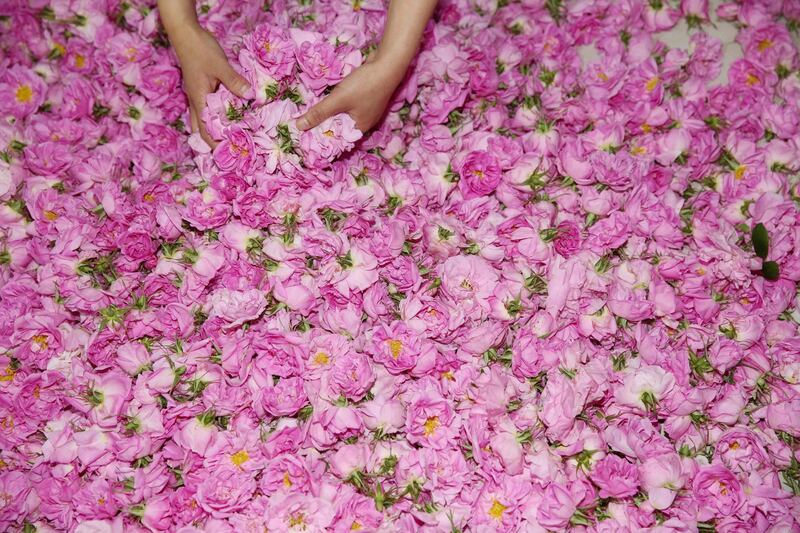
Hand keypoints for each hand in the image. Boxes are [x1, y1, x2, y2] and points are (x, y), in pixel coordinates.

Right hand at [171, 27, 252, 145]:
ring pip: (203, 119)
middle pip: (202, 129)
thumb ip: (234, 81)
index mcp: (198, 100)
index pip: (205, 130)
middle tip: (231, 151)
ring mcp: (198, 95)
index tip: (229, 154)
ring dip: (213, 130)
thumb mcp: (219, 65)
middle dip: (214, 142)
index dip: (215, 145)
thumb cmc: (200, 49)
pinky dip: (217, 116)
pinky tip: (230, 117)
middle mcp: (196, 101)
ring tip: (230, 139)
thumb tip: (251, 96)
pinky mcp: (202, 88)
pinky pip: (208, 108)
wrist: (186, 33)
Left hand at [296, 56, 404, 132]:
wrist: (388, 64)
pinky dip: (339, 105)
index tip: (304, 134)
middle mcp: (364, 123)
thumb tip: (298, 126)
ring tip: (313, 111)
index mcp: (359, 128)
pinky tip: (331, 99)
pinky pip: (349, 106)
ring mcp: (367, 110)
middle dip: (324, 124)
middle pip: (340, 128)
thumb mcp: (338, 100)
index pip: (337, 139)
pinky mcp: (367, 99)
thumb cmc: (365, 85)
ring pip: (344, 116)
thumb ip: (318, 113)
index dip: (321, 137)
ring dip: (331, 113)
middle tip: (304, 122)